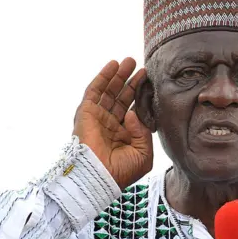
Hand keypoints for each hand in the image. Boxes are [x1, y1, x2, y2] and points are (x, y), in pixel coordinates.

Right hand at [73, 58, 152, 189]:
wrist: (100, 177)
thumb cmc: (121, 171)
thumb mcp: (143, 153)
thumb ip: (143, 132)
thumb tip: (133, 112)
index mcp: (124, 136)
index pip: (133, 110)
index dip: (141, 97)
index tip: (150, 83)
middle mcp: (110, 125)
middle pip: (122, 98)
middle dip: (131, 82)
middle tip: (142, 67)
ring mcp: (98, 118)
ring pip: (109, 91)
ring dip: (118, 75)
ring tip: (130, 61)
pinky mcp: (86, 113)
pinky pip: (94, 91)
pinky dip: (103, 77)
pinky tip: (112, 65)